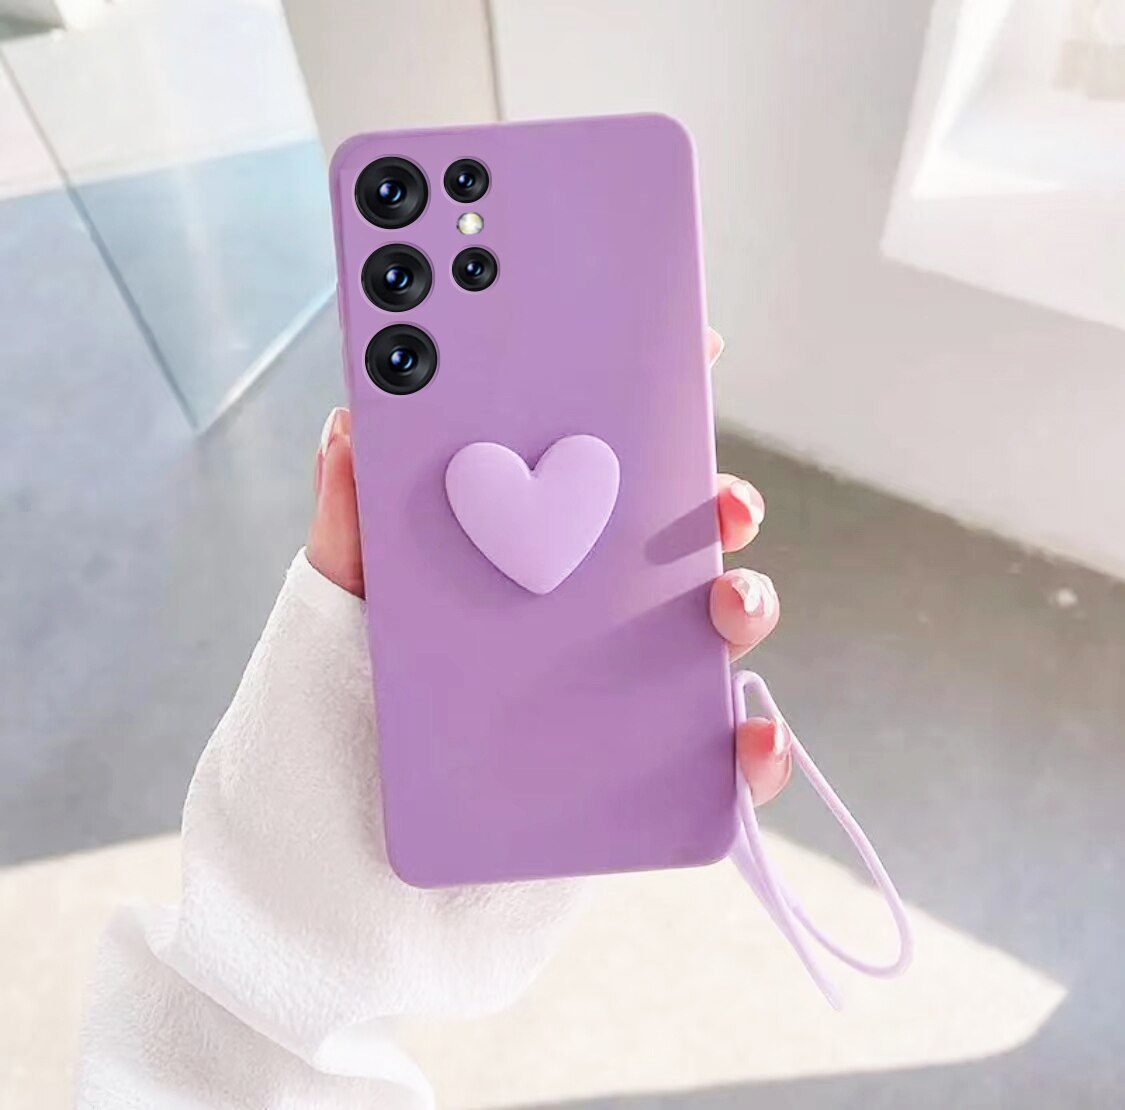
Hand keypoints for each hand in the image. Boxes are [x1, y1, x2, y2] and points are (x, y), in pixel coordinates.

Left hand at [309, 328, 788, 803]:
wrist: (355, 857)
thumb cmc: (353, 718)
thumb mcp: (345, 608)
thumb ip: (351, 523)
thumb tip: (351, 422)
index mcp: (536, 554)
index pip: (605, 472)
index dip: (651, 413)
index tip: (690, 355)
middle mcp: (594, 614)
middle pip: (680, 543)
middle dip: (718, 505)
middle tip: (720, 502)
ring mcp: (628, 691)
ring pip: (716, 636)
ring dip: (749, 607)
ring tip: (727, 610)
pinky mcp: (647, 777)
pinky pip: (722, 766)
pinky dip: (755, 755)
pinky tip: (751, 742)